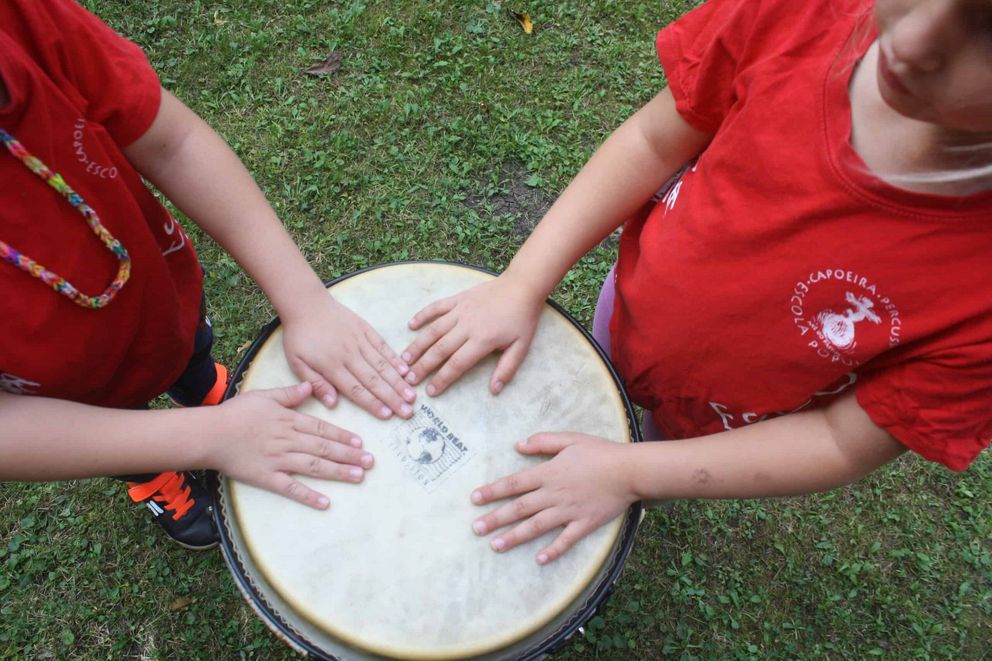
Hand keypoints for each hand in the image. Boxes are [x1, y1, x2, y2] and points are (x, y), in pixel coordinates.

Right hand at [205, 382, 374, 508]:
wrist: (210, 434)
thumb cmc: (235, 413)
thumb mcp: (264, 396)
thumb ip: (290, 395)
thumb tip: (311, 387)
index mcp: (289, 421)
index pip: (322, 429)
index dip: (343, 437)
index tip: (361, 443)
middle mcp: (288, 441)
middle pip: (324, 449)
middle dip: (349, 455)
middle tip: (370, 462)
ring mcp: (278, 460)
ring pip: (314, 467)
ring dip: (338, 472)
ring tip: (358, 477)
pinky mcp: (266, 477)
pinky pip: (291, 488)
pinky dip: (308, 495)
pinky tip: (325, 502)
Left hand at [282, 295, 415, 419]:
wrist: (306, 303)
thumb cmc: (299, 336)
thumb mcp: (296, 362)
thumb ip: (314, 383)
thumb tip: (332, 404)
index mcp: (332, 365)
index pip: (356, 389)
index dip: (373, 403)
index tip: (388, 415)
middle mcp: (350, 354)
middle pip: (374, 380)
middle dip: (392, 397)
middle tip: (408, 412)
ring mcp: (360, 340)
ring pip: (382, 365)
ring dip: (398, 381)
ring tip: (412, 395)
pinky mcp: (365, 329)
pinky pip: (383, 346)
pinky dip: (395, 359)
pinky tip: (406, 370)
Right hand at [402, 275, 543, 395]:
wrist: (522, 287)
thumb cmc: (522, 319)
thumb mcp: (521, 347)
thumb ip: (506, 369)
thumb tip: (494, 390)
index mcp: (482, 340)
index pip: (457, 364)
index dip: (442, 378)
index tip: (430, 391)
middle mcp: (467, 326)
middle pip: (440, 349)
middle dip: (423, 366)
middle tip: (408, 380)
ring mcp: (460, 311)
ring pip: (433, 330)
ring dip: (417, 345)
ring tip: (404, 359)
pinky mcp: (458, 299)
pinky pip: (436, 307)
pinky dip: (422, 315)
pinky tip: (410, 325)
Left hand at [470, 432, 635, 563]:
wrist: (629, 470)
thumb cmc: (600, 452)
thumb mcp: (570, 439)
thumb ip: (543, 441)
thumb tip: (519, 445)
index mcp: (549, 473)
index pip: (514, 484)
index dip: (493, 491)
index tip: (474, 499)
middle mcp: (554, 494)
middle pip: (519, 508)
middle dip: (495, 518)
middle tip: (475, 529)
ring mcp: (569, 511)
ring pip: (536, 526)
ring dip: (514, 537)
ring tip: (495, 546)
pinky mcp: (584, 524)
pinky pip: (566, 540)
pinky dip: (553, 550)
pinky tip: (539, 560)